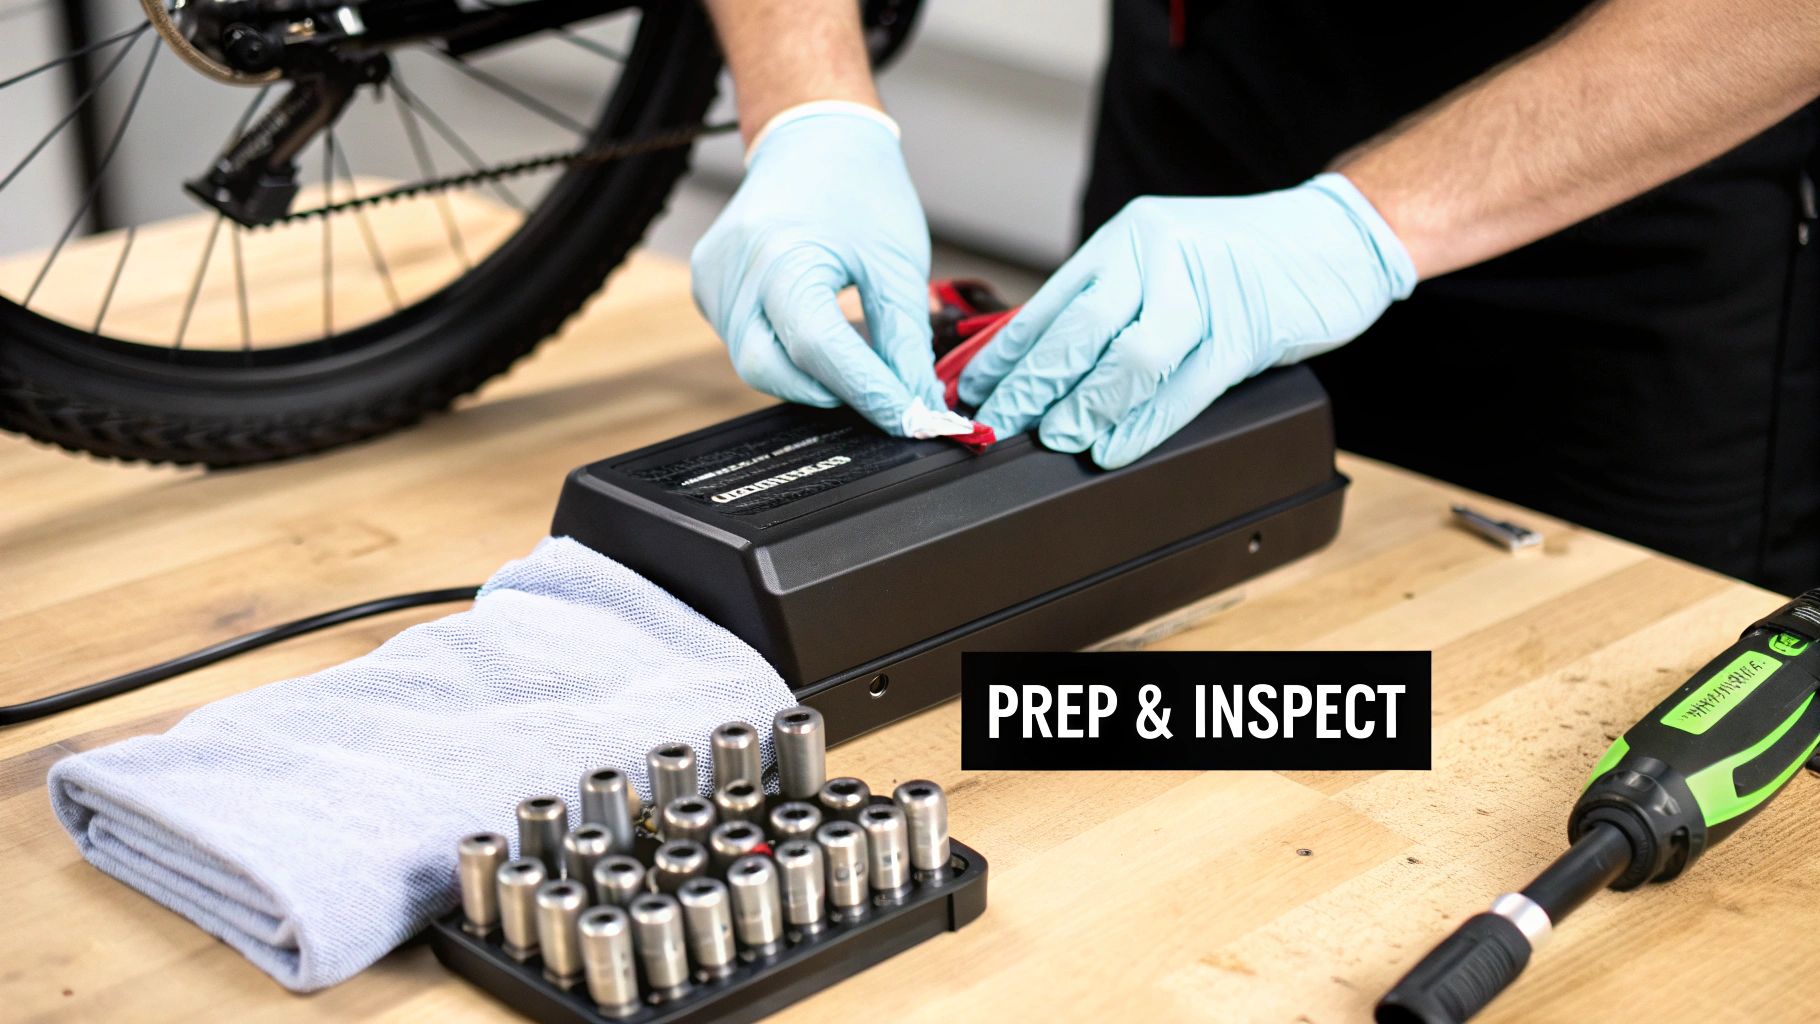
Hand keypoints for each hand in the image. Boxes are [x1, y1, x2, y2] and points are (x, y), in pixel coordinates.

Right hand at [691, 103, 945, 435]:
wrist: (813, 137)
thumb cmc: (857, 185)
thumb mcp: (896, 262)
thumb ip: (905, 339)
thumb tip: (917, 402)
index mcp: (782, 254)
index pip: (821, 350)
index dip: (867, 392)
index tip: (909, 419)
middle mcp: (734, 270)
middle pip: (773, 370)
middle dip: (832, 391)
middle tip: (884, 390)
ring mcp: (713, 281)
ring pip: (758, 363)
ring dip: (811, 373)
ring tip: (856, 353)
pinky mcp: (709, 289)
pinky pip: (746, 343)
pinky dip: (787, 352)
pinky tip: (816, 329)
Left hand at [958, 174, 1417, 467]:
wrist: (1338, 235)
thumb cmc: (1244, 257)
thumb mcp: (1165, 263)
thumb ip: (1111, 305)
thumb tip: (1039, 366)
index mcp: (1127, 240)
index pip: (1049, 303)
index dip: (1004, 355)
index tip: (971, 393)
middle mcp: (1158, 255)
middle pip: (1078, 330)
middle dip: (1030, 386)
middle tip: (999, 425)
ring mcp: (1205, 290)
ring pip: (1129, 358)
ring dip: (1085, 407)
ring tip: (1057, 438)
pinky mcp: (1247, 328)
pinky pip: (1185, 385)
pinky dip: (1144, 424)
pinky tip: (1115, 446)